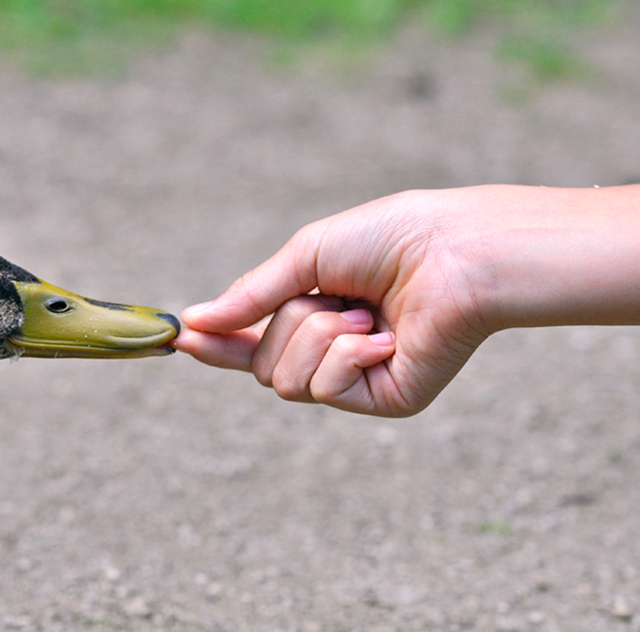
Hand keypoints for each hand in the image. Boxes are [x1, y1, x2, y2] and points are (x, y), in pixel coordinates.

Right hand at [173, 189, 491, 416]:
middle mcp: (331, 352)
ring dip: (318, 335)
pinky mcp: (383, 400)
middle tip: (335, 297)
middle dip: (287, 324)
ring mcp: (356, 380)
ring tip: (366, 312)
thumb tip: (195, 321)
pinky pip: (325, 390)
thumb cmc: (390, 239)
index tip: (183, 338)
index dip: (218, 344)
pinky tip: (384, 336)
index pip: (252, 342)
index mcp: (314, 315)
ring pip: (286, 381)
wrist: (455, 253)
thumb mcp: (306, 255)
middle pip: (262, 366)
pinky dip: (346, 355)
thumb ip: (252, 294)